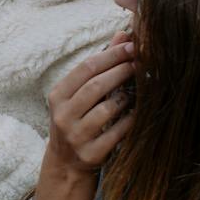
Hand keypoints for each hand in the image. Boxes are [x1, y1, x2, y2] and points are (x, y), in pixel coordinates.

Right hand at [43, 31, 135, 173]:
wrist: (66, 164)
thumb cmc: (77, 120)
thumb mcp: (80, 94)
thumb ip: (100, 65)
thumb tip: (123, 35)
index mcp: (58, 96)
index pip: (85, 68)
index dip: (111, 55)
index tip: (132, 46)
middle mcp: (62, 115)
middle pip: (95, 86)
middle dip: (122, 70)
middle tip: (142, 61)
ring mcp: (75, 136)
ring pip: (107, 109)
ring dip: (128, 96)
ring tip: (141, 87)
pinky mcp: (91, 153)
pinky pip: (118, 132)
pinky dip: (132, 119)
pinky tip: (140, 111)